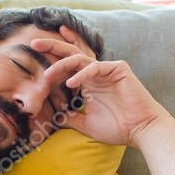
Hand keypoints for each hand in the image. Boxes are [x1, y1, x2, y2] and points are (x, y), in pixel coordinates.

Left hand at [31, 31, 169, 146]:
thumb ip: (71, 118)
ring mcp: (107, 69)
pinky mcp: (118, 69)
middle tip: (34, 43)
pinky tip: (70, 83)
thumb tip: (54, 118)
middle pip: (71, 53)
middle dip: (53, 46)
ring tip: (47, 75)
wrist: (141, 131)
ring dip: (61, 64)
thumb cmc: (118, 127)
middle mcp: (96, 72)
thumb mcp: (86, 124)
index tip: (37, 55)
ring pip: (79, 59)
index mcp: (89, 82)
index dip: (54, 58)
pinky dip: (82, 74)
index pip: (69, 64)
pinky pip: (95, 67)